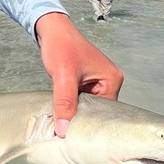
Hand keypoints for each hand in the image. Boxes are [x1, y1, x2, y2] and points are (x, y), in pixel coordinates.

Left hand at [35, 12, 123, 137]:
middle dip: (81, 118)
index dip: (89, 123)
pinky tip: (61, 108)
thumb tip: (64, 129)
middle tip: (65, 129)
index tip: (73, 134)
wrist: (50, 30)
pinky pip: (80, 100)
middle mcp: (109, 81)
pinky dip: (70, 104)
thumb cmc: (61, 45)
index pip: (105, 113)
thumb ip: (65, 102)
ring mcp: (97, 82)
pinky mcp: (86, 82)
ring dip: (74, 111)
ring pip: (86, 106)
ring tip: (62, 118)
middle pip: (97, 111)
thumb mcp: (63, 76)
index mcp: (112, 80)